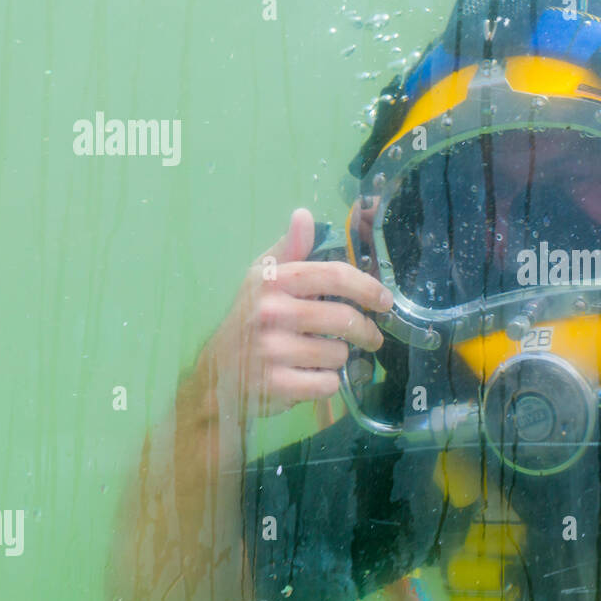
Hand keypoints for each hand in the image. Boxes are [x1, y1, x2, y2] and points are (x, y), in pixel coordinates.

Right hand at [203, 208, 391, 419]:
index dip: (368, 288)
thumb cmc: (248, 320)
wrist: (216, 373)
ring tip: (321, 356)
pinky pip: (327, 384)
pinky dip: (326, 383)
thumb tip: (304, 215)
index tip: (385, 301)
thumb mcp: (261, 279)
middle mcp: (270, 312)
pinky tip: (309, 376)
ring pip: (338, 354)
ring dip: (338, 358)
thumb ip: (289, 248)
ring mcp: (272, 350)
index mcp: (273, 281)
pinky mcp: (275, 385)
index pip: (335, 275)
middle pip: (344, 318)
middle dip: (367, 331)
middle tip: (371, 338)